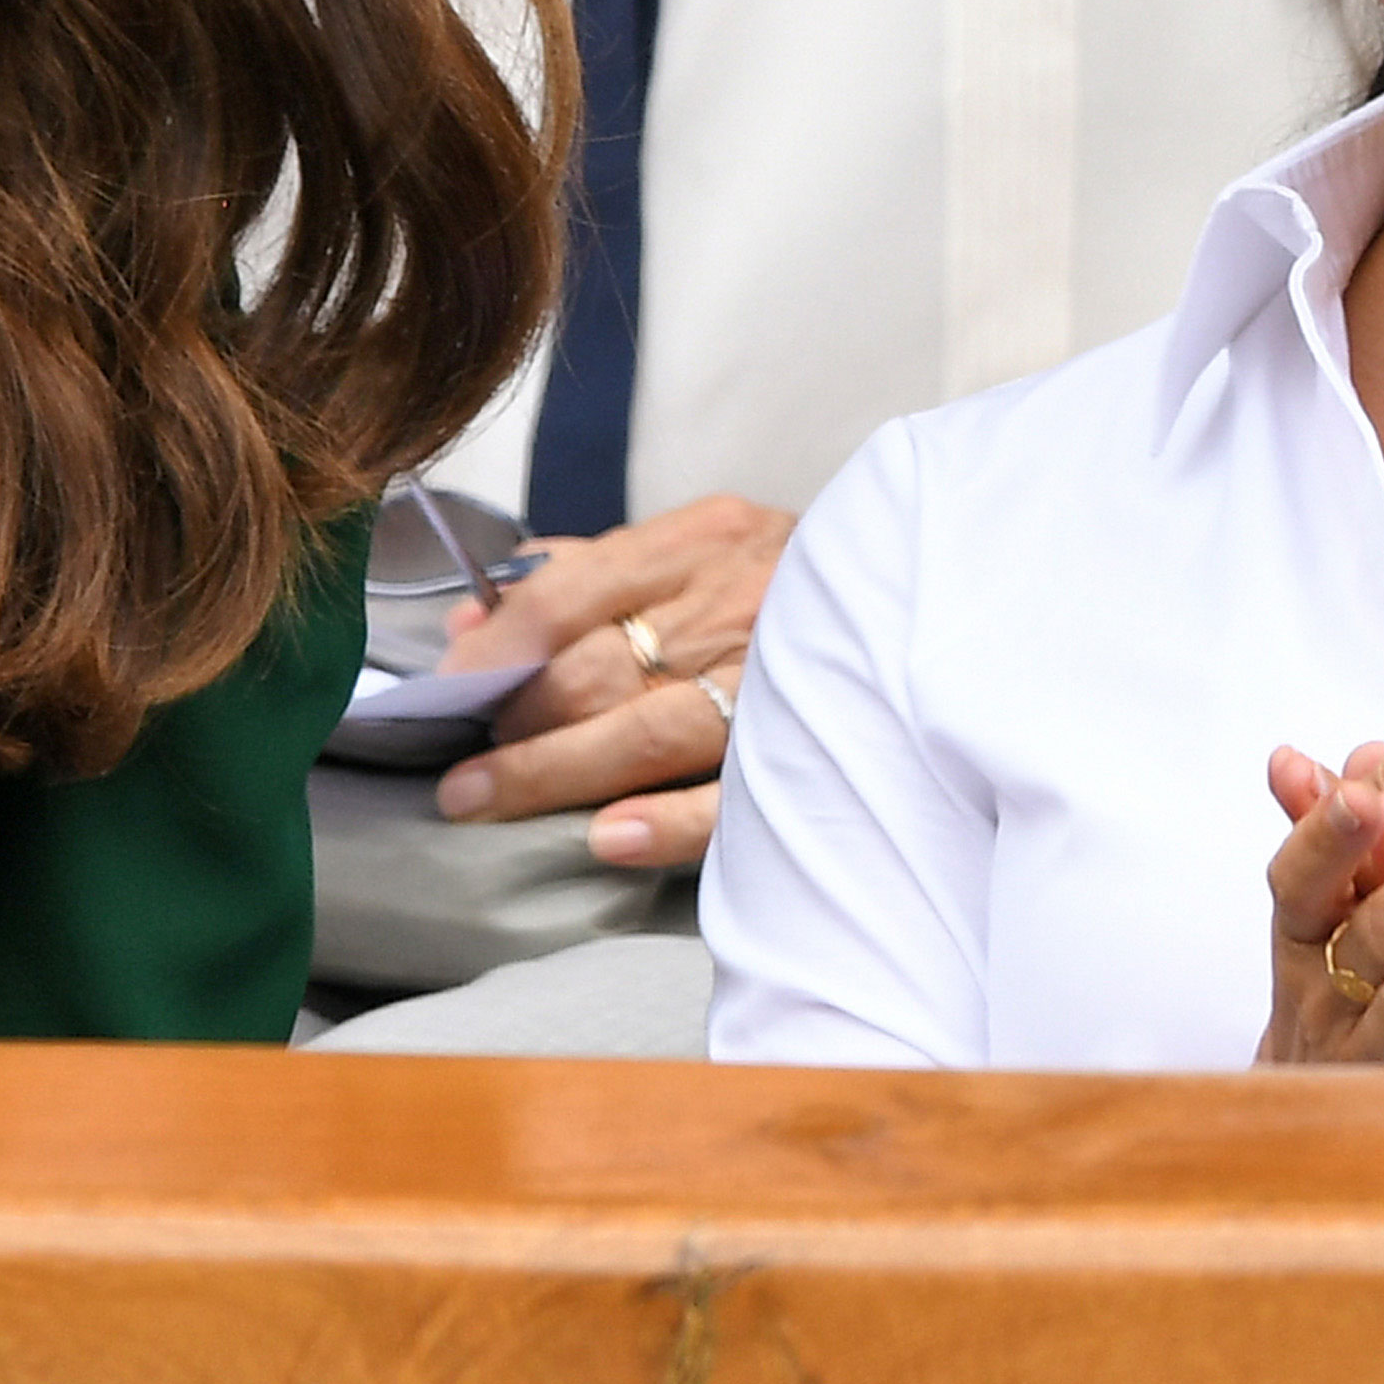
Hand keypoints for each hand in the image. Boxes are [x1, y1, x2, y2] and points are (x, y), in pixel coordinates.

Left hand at [427, 490, 791, 868]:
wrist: (939, 585)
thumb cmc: (787, 581)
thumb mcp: (694, 546)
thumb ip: (581, 574)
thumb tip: (472, 619)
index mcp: (701, 542)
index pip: (570, 591)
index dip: (497, 649)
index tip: (443, 692)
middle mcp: (736, 602)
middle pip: (597, 667)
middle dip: (515, 722)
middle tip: (459, 772)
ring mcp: (778, 678)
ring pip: (646, 731)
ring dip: (553, 773)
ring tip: (484, 802)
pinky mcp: (817, 749)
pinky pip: (734, 797)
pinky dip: (667, 822)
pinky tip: (606, 840)